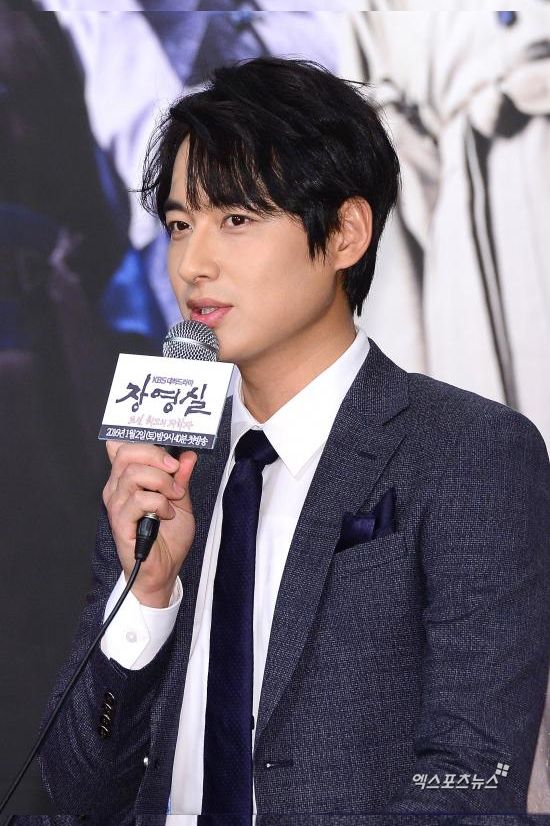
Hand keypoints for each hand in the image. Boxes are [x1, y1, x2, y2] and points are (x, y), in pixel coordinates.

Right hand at [103, 441, 197, 606]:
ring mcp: (117, 506)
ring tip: (174, 497)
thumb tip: (187, 456)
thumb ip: (181, 478)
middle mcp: (117, 489)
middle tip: (175, 471)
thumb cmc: (168, 538)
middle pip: (126, 453)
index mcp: (128, 481)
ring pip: (134, 474)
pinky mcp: (120, 523)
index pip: (123, 448)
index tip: (169, 454)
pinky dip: (159, 503)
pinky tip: (166, 514)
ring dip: (162, 482)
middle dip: (156, 456)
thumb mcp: (181, 501)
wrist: (164, 570)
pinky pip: (139, 500)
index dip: (144, 443)